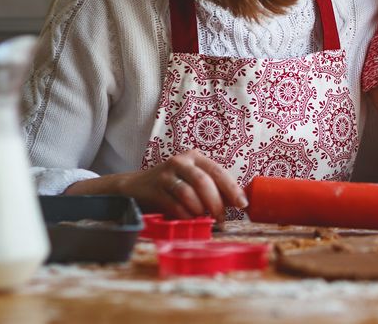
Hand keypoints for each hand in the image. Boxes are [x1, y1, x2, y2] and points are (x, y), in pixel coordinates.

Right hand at [66, 149, 246, 220]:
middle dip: (217, 203)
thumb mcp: (192, 181)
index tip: (243, 204)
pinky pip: (174, 204)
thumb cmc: (171, 187)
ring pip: (189, 193)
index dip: (232, 189)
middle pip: (204, 182)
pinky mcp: (154, 188)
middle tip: (222, 218)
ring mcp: (165, 174)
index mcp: (195, 157)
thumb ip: (212, 188)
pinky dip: (185, 215)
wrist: (134, 188)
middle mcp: (180, 161)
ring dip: (200, 210)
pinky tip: (189, 220)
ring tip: (204, 219)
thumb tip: (238, 202)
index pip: (218, 172)